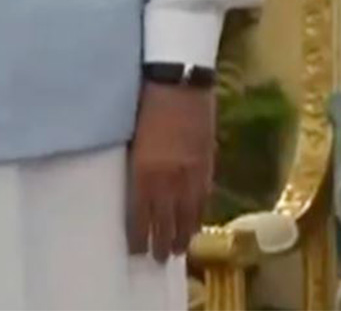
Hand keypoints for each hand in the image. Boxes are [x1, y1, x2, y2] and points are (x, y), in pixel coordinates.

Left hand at [127, 81, 215, 262]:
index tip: (135, 250)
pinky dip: (199, 214)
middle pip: (165, 219)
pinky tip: (196, 225)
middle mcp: (168, 176)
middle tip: (157, 258)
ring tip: (177, 250)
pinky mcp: (208, 163)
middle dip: (161, 241)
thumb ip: (136, 162)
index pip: (140, 212)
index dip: (138, 234)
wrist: (180, 81)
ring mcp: (191, 171)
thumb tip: (136, 184)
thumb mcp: (131, 134)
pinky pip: (204, 197)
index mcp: (144, 168)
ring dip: (182, 234)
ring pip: (188, 213)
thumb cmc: (145, 100)